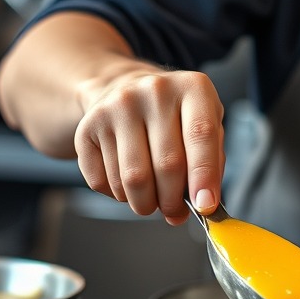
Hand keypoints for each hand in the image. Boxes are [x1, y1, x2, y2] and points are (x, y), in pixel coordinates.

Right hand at [74, 67, 225, 223]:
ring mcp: (117, 106)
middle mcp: (153, 91)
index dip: (204, 175)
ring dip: (145, 202)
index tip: (204, 206)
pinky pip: (102, 182)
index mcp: (191, 87)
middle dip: (173, 201)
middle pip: (166, 164)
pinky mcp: (88, 127)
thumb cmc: (173, 115)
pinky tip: (126, 182)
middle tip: (174, 211)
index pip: (201, 134)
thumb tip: (202, 204)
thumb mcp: (207, 124)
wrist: (124, 89)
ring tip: (151, 197)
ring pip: (133, 179)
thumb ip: (211, 163)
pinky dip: (117, 195)